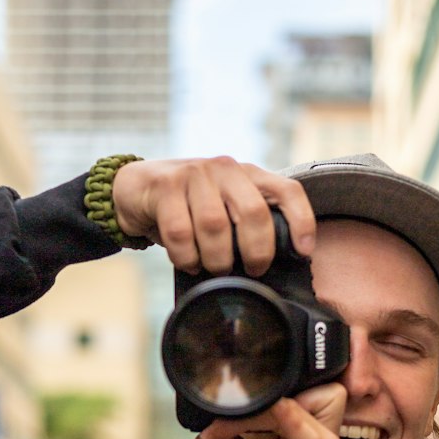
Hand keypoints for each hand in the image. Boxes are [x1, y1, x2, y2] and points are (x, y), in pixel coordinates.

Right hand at [112, 157, 315, 274]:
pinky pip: (180, 232)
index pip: (287, 190)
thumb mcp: (224, 208)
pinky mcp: (165, 186)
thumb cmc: (188, 207)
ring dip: (216, 258)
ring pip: (215, 226)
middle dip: (256, 251)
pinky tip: (187, 261)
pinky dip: (186, 256)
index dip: (301, 221)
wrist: (135, 188)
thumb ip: (247, 224)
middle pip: (253, 213)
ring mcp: (194, 173)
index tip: (303, 251)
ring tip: (213, 268)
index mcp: (248, 174)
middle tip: (251, 270)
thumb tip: (276, 264)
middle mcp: (225, 168)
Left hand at [196, 382, 355, 438]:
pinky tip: (264, 419)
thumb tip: (204, 428)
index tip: (215, 405)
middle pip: (301, 388)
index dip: (257, 391)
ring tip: (222, 428)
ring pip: (302, 403)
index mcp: (305, 437)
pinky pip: (309, 438)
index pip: (289, 391)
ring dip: (259, 409)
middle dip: (260, 393)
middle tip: (221, 412)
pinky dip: (287, 421)